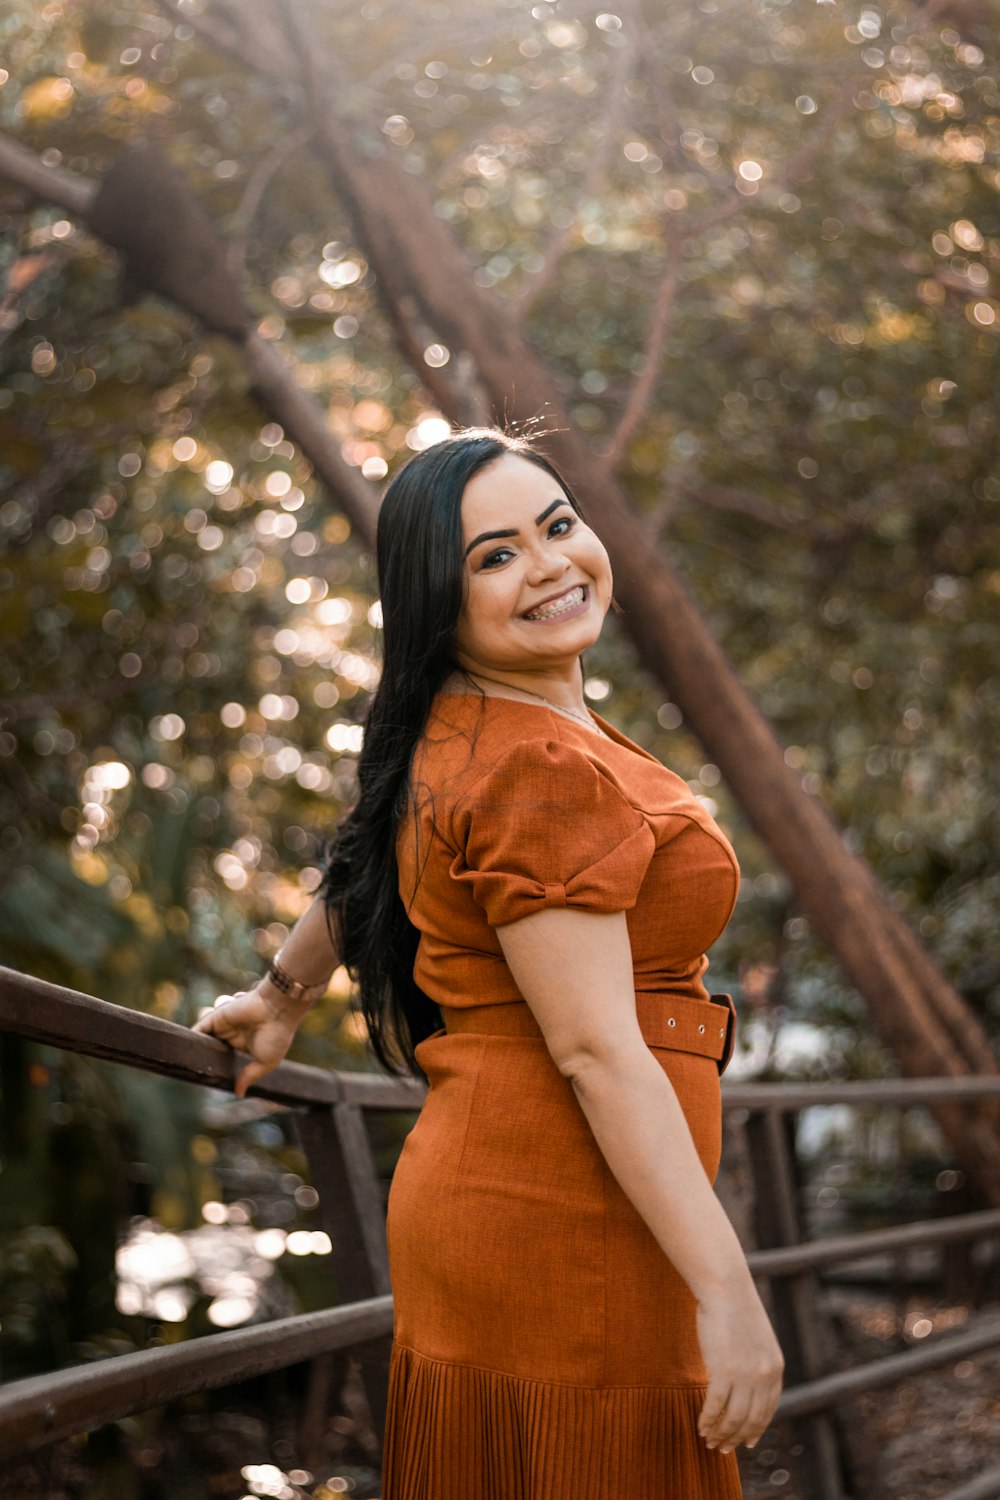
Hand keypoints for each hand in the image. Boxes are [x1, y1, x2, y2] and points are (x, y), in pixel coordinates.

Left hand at [190, 981, 305, 1097]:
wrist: (278, 1008)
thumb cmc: (277, 1033)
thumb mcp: (266, 1062)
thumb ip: (250, 1076)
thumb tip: (239, 1094)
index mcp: (246, 1045)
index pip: (227, 1057)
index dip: (219, 1066)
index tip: (210, 1081)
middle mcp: (233, 1034)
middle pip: (213, 1047)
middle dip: (205, 1058)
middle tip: (194, 1075)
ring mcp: (224, 1026)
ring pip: (204, 1038)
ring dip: (196, 1047)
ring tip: (186, 1064)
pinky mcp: (216, 1018)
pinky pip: (199, 1028)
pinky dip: (191, 1037)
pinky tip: (184, 1051)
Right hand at [695, 1284, 784, 1454]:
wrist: (726, 1288)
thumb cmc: (736, 1309)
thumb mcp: (756, 1340)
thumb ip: (756, 1364)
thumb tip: (746, 1387)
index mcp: (775, 1368)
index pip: (767, 1411)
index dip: (756, 1430)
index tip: (747, 1442)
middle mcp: (764, 1376)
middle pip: (750, 1420)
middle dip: (736, 1438)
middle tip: (723, 1449)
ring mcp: (744, 1375)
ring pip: (732, 1418)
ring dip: (720, 1434)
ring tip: (709, 1441)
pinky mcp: (722, 1371)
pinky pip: (714, 1406)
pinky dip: (707, 1421)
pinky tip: (700, 1426)